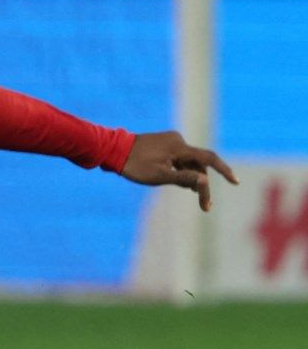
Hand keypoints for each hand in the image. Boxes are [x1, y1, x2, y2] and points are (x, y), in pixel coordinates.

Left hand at [120, 130, 237, 210]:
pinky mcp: (164, 144)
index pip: (209, 158)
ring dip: (192, 179)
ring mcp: (170, 141)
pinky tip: (180, 183)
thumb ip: (183, 178)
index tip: (236, 182)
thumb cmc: (134, 165)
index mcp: (179, 147)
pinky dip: (182, 171)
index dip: (224, 170)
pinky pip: (179, 159)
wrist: (112, 150)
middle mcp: (178, 141)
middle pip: (198, 165)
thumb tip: (205, 181)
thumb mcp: (158, 176)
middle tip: (205, 207)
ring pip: (189, 163)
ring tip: (193, 196)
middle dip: (202, 185)